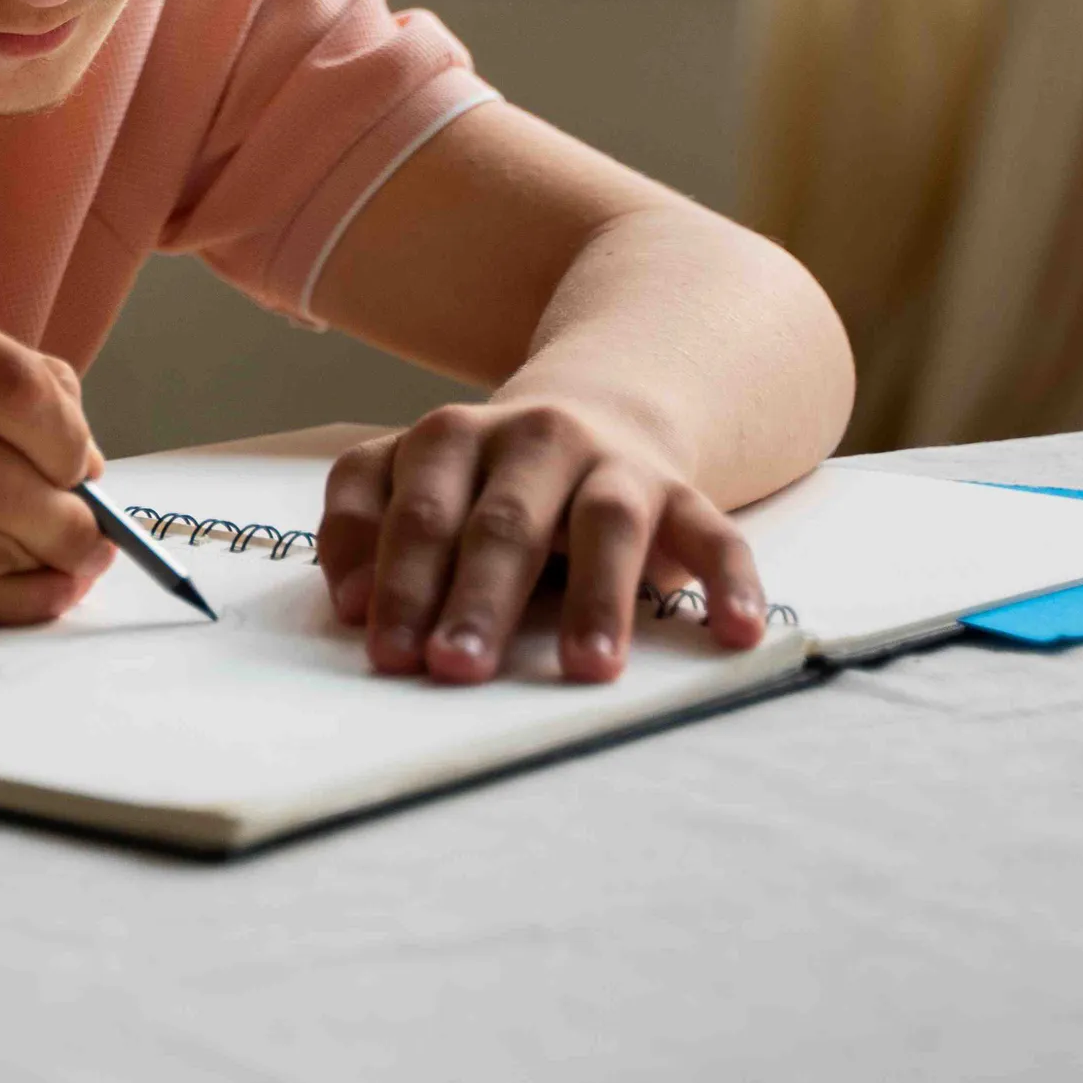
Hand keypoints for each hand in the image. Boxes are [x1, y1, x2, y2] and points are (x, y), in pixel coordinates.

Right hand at [0, 281, 112, 626]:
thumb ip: (3, 374)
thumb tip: (90, 460)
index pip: (20, 390)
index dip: (72, 440)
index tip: (80, 462)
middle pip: (10, 483)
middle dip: (73, 519)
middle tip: (89, 528)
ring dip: (48, 562)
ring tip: (68, 556)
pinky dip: (16, 603)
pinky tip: (46, 592)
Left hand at [319, 395, 766, 683]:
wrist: (596, 413)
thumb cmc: (482, 478)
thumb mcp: (410, 480)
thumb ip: (362, 525)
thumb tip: (349, 605)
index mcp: (452, 437)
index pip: (418, 511)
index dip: (401, 582)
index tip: (390, 655)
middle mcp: (534, 439)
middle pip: (503, 522)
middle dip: (478, 599)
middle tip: (457, 669)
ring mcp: (615, 463)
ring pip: (607, 525)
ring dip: (596, 599)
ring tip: (585, 670)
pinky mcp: (683, 495)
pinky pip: (714, 535)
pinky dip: (728, 581)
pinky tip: (733, 632)